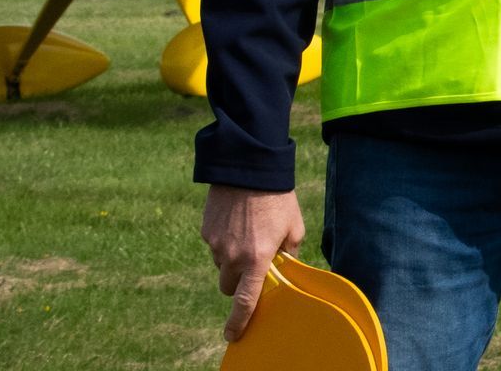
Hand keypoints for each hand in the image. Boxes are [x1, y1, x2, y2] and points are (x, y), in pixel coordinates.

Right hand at [201, 184, 304, 341]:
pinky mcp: (206, 230)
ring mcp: (215, 244)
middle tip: (251, 264)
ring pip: (220, 264)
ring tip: (247, 232)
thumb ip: (289, 252)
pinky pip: (214, 245)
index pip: (245, 301)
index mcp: (257, 259)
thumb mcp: (294, 226)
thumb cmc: (278, 198)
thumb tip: (284, 266)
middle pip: (228, 286)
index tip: (233, 334)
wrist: (250, 167)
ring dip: (231, 258)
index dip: (239, 322)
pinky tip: (237, 221)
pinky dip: (224, 240)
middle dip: (237, 281)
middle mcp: (232, 256)